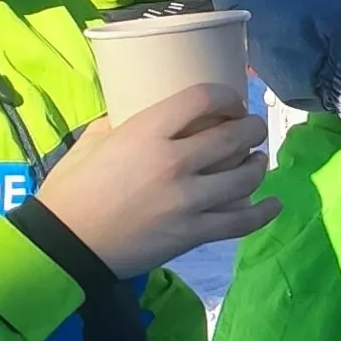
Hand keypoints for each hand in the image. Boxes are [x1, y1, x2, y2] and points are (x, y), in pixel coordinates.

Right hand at [34, 83, 273, 276]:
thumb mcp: (92, 142)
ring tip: (258, 160)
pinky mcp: (193, 233)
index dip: (227, 96)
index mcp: (146, 133)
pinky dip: (263, 212)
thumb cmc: (72, 191)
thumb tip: (140, 113)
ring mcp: (188, 201)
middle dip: (252, 128)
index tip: (231, 103)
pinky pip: (241, 221)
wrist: (66, 244)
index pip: (203, 98)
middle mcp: (174, 162)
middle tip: (253, 129)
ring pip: (245, 177)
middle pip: (234, 136)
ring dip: (259, 164)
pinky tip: (274, 203)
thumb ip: (121, 122)